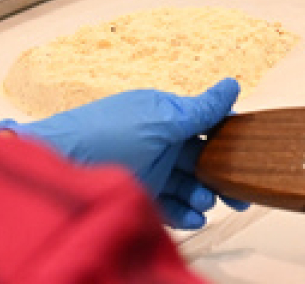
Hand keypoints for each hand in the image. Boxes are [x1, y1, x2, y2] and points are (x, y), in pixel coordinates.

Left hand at [0, 79, 245, 228]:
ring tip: (206, 203)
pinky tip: (194, 217)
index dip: (230, 139)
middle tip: (238, 193)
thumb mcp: (159, 119)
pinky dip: (185, 212)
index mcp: (165, 114)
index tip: (250, 155)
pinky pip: (170, 205)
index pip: (207, 124)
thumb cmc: (103, 134)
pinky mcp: (137, 195)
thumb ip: (200, 110)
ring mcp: (148, 169)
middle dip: (221, 174)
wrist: (54, 169)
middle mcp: (158, 141)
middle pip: (201, 158)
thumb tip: (231, 86)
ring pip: (188, 183)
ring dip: (202, 194)